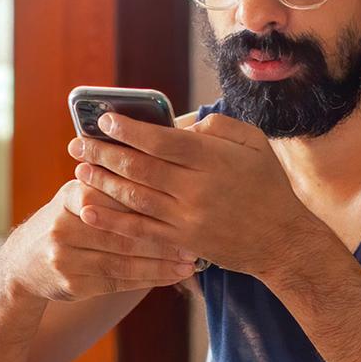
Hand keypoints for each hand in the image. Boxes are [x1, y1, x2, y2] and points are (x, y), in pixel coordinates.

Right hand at [0, 180, 197, 301]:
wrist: (23, 263)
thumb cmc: (66, 222)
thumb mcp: (77, 195)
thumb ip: (109, 185)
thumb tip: (161, 169)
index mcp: (72, 194)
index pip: (116, 195)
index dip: (151, 202)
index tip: (183, 206)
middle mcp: (65, 224)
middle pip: (123, 231)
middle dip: (163, 238)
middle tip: (194, 241)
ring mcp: (66, 256)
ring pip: (123, 260)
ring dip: (160, 263)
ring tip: (188, 263)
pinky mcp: (72, 283)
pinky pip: (117, 281)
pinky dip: (147, 279)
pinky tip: (170, 277)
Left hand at [67, 111, 309, 275]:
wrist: (283, 240)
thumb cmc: (268, 185)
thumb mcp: (254, 142)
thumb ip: (217, 126)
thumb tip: (178, 124)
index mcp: (213, 159)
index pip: (161, 140)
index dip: (129, 130)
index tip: (104, 120)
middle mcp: (197, 188)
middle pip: (140, 168)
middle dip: (104, 153)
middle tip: (77, 144)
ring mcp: (188, 218)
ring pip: (135, 197)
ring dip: (102, 182)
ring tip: (79, 169)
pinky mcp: (182, 241)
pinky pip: (140, 229)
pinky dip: (112, 220)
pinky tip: (89, 209)